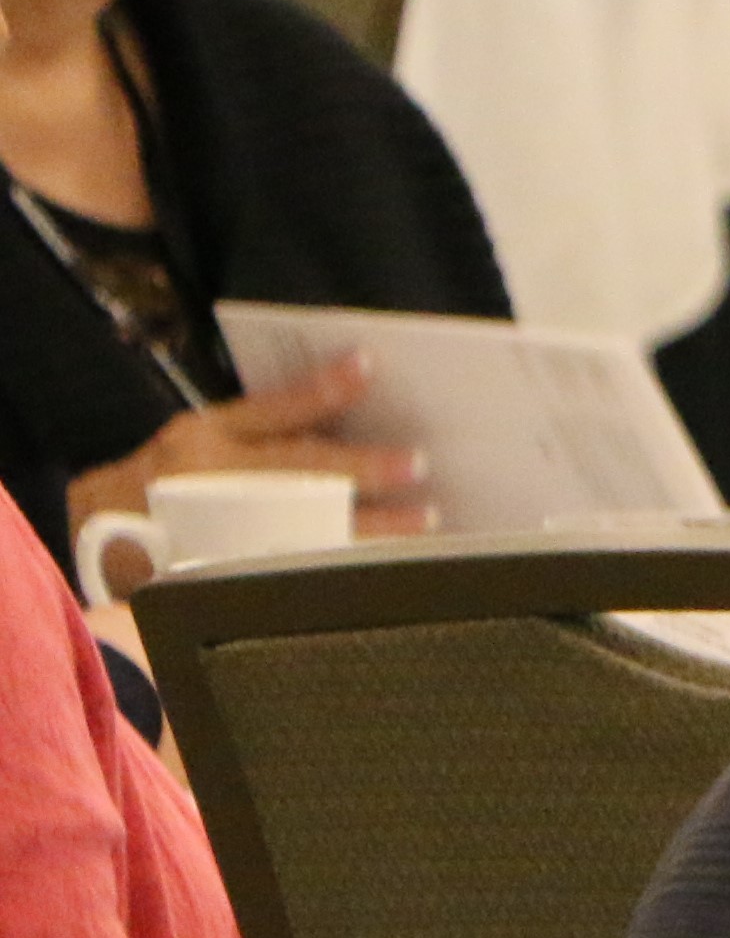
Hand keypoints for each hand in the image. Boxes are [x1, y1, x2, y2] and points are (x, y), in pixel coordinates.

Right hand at [68, 355, 430, 545]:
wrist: (99, 534)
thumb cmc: (166, 484)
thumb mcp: (199, 441)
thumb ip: (264, 429)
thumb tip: (348, 413)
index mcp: (203, 436)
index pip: (269, 407)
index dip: (320, 388)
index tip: (367, 367)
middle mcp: (207, 478)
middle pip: (295, 469)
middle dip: (361, 467)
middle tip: (417, 462)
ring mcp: (214, 526)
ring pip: (304, 524)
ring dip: (368, 524)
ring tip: (422, 518)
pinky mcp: (222, 570)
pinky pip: (293, 566)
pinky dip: (342, 563)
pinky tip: (382, 561)